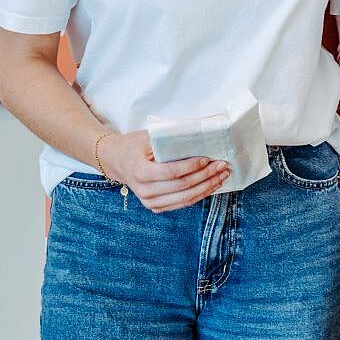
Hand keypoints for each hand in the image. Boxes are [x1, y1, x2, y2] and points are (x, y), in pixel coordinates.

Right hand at [96, 130, 230, 212]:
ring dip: (206, 188)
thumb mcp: (148, 136)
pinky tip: (211, 186)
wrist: (117, 160)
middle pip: (181, 186)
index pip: (171, 172)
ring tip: (222, 176)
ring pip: (184, 199)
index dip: (192, 166)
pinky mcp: (155, 206)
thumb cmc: (134, 145)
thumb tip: (199, 133)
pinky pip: (181, 204)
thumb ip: (170, 138)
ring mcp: (149, 201)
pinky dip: (199, 195)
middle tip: (222, 166)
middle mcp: (144, 190)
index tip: (208, 158)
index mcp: (140, 171)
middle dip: (206, 176)